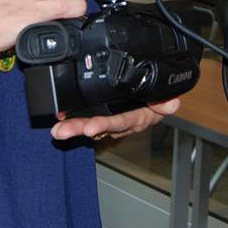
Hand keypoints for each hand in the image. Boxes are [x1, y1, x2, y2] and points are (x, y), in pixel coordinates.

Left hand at [50, 99, 181, 140]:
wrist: (158, 98)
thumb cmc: (160, 97)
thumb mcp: (167, 98)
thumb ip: (167, 102)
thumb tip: (170, 103)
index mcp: (137, 118)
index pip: (120, 121)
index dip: (105, 124)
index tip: (90, 127)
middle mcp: (121, 121)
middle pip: (99, 126)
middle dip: (80, 129)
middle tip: (63, 130)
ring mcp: (110, 119)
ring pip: (90, 124)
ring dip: (72, 126)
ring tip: (57, 129)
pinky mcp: (102, 113)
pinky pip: (87, 117)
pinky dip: (72, 119)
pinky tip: (59, 119)